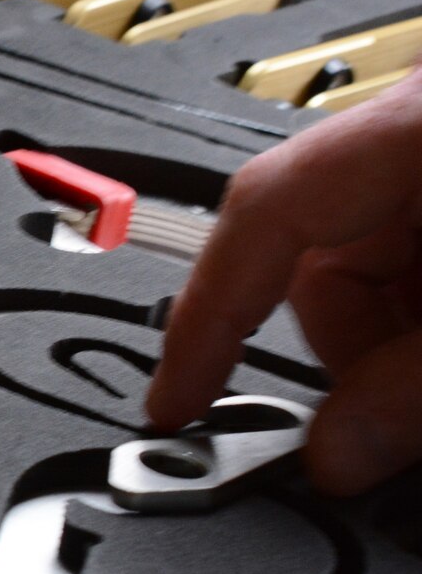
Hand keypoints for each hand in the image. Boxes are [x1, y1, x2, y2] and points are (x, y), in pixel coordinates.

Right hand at [148, 68, 421, 493]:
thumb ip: (411, 393)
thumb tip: (334, 455)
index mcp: (413, 120)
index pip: (259, 216)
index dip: (205, 317)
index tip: (175, 399)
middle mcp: (416, 117)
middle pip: (313, 246)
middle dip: (345, 348)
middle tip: (384, 419)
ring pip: (370, 253)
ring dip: (394, 333)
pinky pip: (420, 243)